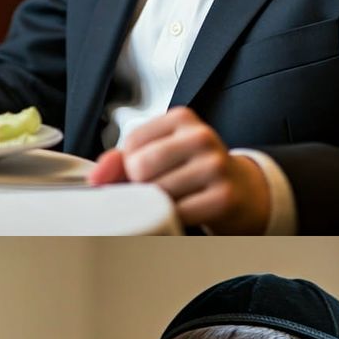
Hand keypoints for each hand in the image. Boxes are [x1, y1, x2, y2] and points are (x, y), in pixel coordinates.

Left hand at [92, 107, 269, 232]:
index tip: (148, 169)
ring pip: (156, 191)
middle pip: (140, 166)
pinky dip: (171, 219)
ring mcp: (215, 166)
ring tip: (173, 199)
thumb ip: (121, 160)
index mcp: (182, 118)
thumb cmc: (193, 170)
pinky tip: (182, 212)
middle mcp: (201, 136)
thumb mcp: (160, 153)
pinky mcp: (223, 197)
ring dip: (156, 204)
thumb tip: (96, 177)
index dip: (130, 164)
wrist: (242, 191)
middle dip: (141, 184)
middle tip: (159, 187)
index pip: (131, 143)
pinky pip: (176, 213)